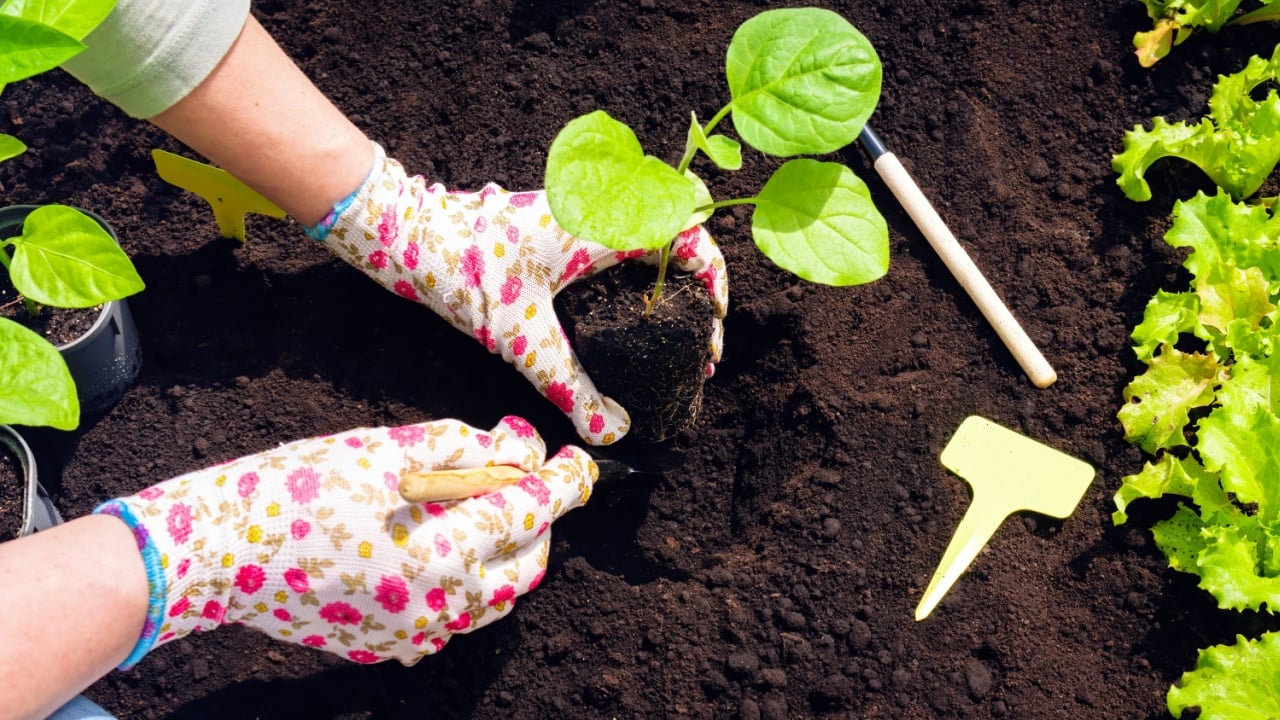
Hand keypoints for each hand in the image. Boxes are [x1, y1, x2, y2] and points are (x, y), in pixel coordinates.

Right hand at [94, 417, 594, 666]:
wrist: (216, 552)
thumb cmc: (296, 488)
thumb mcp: (386, 450)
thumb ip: (465, 449)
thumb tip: (520, 446)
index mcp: (441, 553)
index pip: (528, 512)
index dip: (563, 481)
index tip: (581, 461)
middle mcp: (438, 605)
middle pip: (525, 563)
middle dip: (539, 518)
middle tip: (526, 477)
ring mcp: (414, 634)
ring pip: (495, 597)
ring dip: (507, 553)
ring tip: (487, 507)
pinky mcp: (390, 645)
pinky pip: (454, 617)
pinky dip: (466, 581)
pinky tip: (442, 546)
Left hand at [310, 145, 728, 444]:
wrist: (410, 234)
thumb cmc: (465, 273)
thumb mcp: (522, 338)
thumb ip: (570, 385)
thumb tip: (614, 433)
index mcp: (603, 221)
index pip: (686, 229)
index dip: (712, 275)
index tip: (711, 322)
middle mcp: (600, 204)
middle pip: (680, 217)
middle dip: (699, 269)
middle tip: (699, 324)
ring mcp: (582, 205)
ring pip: (653, 219)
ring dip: (671, 264)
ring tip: (672, 321)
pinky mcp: (563, 215)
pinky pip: (623, 225)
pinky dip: (642, 259)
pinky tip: (629, 306)